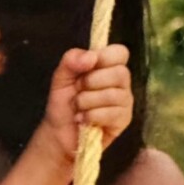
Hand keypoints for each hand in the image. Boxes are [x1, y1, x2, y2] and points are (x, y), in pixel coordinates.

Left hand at [41, 44, 132, 162]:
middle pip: (120, 73)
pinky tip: (82, 119)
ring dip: (86, 101)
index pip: (121, 53)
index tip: (87, 66)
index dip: (104, 57)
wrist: (59, 132)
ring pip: (113, 95)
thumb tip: (91, 56)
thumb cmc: (63, 102)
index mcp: (108, 66)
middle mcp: (121, 82)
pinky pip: (110, 114)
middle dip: (90, 82)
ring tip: (78, 107)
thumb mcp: (61, 77)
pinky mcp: (123, 120)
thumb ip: (71, 60)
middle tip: (78, 91)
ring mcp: (125, 102)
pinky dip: (90, 116)